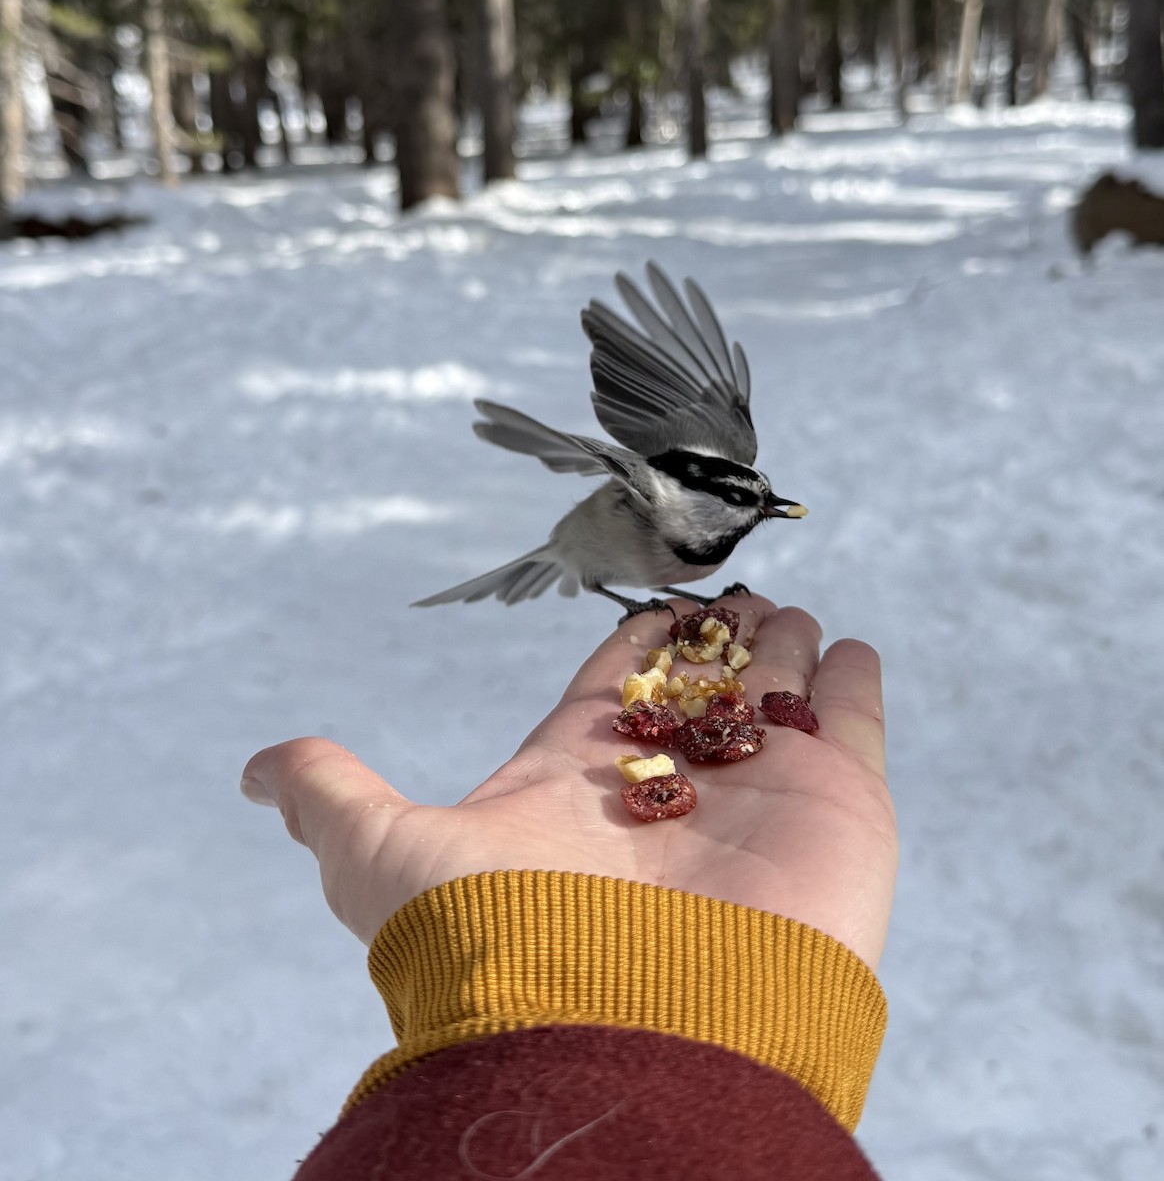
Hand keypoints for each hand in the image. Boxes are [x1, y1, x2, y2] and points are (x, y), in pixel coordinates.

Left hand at [241, 597, 896, 967]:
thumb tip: (257, 770)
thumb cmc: (509, 941)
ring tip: (782, 611)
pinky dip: (853, 686)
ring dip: (780, 648)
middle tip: (732, 595)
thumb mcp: (387, 860)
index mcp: (586, 774)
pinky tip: (848, 651)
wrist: (629, 1036)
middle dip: (716, 639)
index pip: (618, 685)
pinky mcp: (839, 805)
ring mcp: (760, 790)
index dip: (637, 643)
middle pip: (701, 685)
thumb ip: (334, 800)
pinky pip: (851, 726)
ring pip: (775, 694)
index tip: (655, 607)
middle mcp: (674, 781)